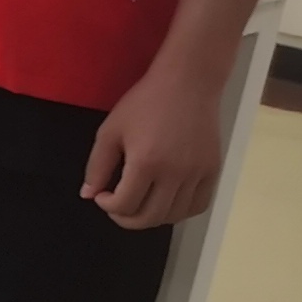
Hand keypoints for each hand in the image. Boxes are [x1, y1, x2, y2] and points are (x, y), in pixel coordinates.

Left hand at [85, 61, 227, 227]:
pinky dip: (180, 211)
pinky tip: (166, 200)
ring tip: (140, 203)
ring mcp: (197, 173)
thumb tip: (88, 195)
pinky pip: (198, 205)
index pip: (124, 205)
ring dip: (152, 217)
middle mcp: (175, 173)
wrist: (187, 83)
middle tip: (117, 206)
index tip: (102, 195)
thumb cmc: (144, 103)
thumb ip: (97, 166)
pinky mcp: (213, 169)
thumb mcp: (110, 131)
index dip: (107, 206)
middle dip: (126, 218)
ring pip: (175, 215)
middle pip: (150, 217)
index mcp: (146, 163)